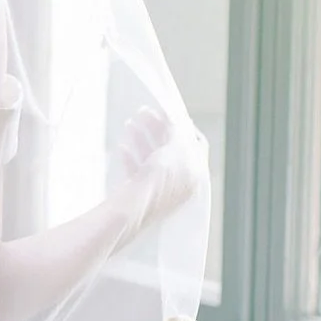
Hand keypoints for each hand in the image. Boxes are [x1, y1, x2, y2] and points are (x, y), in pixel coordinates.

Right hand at [113, 107, 204, 229]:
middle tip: (146, 112)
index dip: (185, 126)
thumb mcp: (177, 148)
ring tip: (130, 123)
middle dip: (159, 128)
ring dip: (142, 138)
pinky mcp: (143, 194)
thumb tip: (179, 121)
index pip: (197, 144)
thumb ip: (180, 132)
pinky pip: (138, 171)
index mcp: (195, 172)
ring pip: (153, 158)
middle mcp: (181, 182)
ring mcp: (161, 189)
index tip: (172, 113)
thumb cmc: (161, 180)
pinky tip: (122, 147)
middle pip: (172, 148)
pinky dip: (131, 157)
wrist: (136, 209)